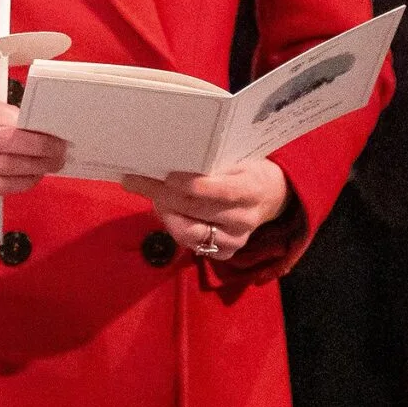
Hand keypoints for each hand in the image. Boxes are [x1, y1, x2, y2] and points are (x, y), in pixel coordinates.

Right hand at [0, 93, 65, 205]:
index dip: (29, 122)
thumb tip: (38, 124)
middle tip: (60, 149)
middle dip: (40, 146)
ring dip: (35, 166)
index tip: (51, 126)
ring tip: (53, 163)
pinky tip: (34, 177)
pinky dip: (21, 182)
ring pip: (6, 166)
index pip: (1, 113)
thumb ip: (0, 114)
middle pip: (7, 141)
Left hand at [122, 156, 289, 256]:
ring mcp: (235, 239)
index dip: (190, 184)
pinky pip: (191, 245)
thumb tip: (171, 153)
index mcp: (251, 189)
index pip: (219, 191)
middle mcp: (244, 218)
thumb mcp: (240, 157)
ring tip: (148, 195)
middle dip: (162, 194)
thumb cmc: (247, 169)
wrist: (271, 196)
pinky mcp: (225, 253)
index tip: (166, 174)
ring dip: (163, 212)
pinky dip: (174, 226)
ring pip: (188, 232)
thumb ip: (213, 160)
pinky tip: (164, 210)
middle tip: (136, 180)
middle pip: (195, 210)